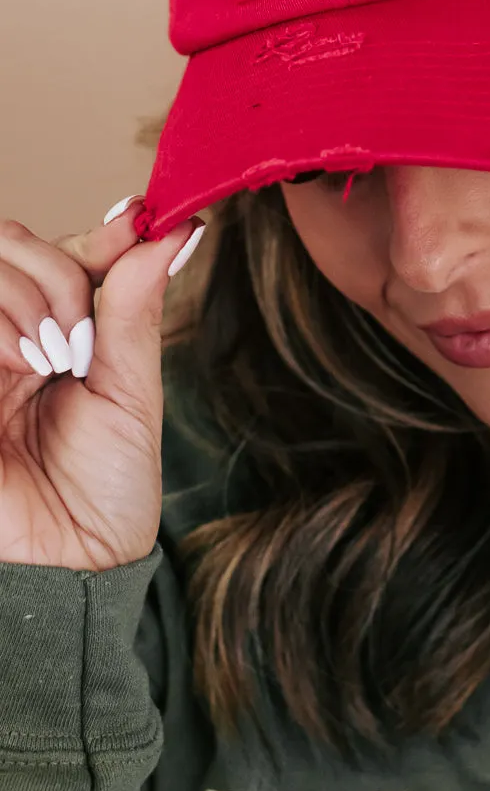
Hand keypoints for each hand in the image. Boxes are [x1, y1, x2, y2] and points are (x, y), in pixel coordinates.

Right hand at [0, 199, 204, 569]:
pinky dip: (2, 322)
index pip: (65, 253)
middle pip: (13, 244)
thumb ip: (136, 312)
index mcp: (57, 336)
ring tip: (57, 358)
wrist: (64, 568)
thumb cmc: (102, 495)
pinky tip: (25, 363)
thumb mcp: (132, 394)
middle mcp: (8, 337)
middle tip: (84, 336)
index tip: (143, 221)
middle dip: (58, 274)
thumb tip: (173, 232)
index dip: (103, 234)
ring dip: (30, 296)